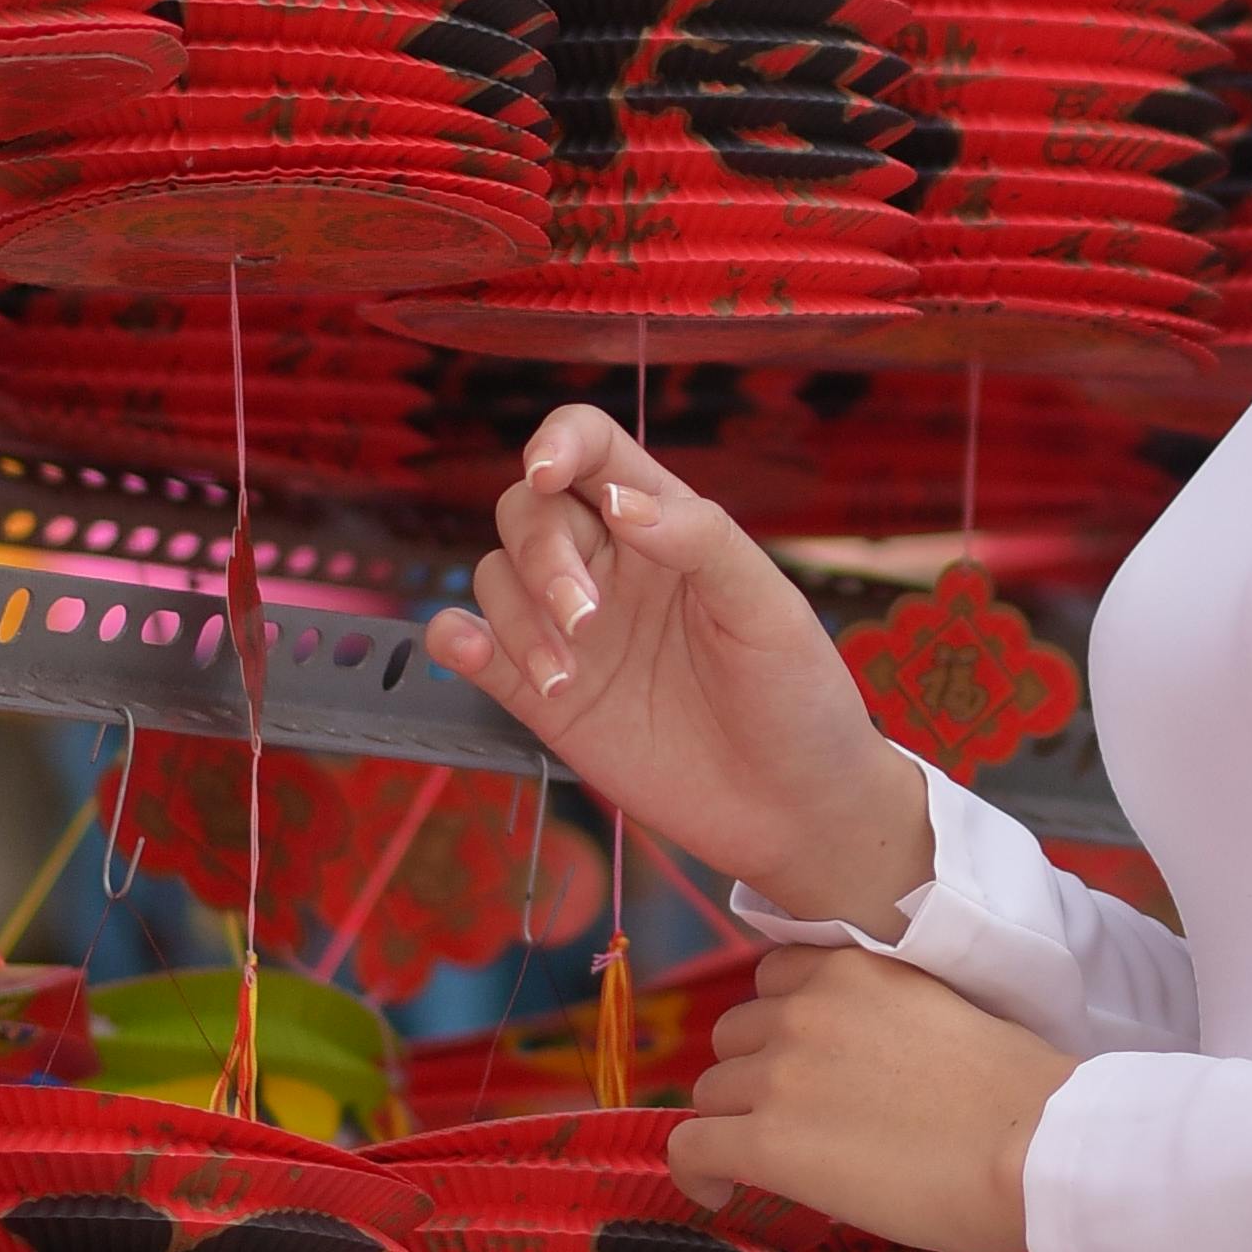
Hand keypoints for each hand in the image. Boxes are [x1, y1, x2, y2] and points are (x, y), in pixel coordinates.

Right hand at [423, 407, 929, 926]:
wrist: (792, 810)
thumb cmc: (796, 696)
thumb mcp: (767, 609)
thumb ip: (700, 541)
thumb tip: (620, 502)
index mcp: (667, 526)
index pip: (593, 450)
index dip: (558, 441)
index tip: (547, 472)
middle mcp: (610, 568)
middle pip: (528, 512)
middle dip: (541, 554)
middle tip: (587, 620)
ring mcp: (572, 631)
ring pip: (495, 577)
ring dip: (514, 616)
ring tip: (565, 678)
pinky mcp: (543, 696)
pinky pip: (471, 645)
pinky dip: (455, 638)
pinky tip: (474, 652)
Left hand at [671, 945, 1071, 1251]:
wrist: (1035, 1144)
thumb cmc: (1022, 1095)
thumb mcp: (945, 1016)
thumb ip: (885, 1023)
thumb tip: (859, 1072)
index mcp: (856, 967)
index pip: (775, 980)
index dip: (782, 1024)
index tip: (800, 1060)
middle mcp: (806, 1008)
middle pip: (736, 1036)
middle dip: (757, 1073)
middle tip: (797, 1119)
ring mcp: (781, 1073)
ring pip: (713, 1091)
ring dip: (736, 1121)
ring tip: (772, 1161)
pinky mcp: (767, 1141)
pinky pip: (692, 1147)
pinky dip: (696, 1172)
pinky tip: (720, 1194)